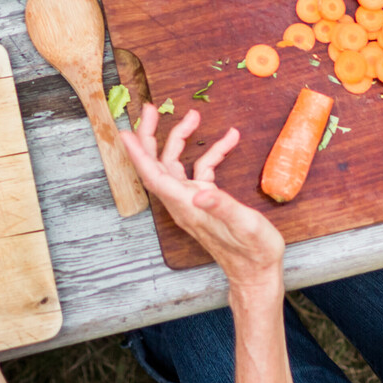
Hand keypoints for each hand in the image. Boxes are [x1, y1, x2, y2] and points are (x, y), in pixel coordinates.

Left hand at [119, 106, 282, 288]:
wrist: (257, 272)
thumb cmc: (253, 252)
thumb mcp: (245, 225)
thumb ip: (222, 206)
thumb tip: (202, 192)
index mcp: (188, 206)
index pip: (154, 176)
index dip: (138, 154)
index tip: (125, 132)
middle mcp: (185, 203)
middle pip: (157, 165)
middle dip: (151, 136)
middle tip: (151, 110)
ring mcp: (194, 201)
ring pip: (177, 165)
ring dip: (181, 139)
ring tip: (194, 116)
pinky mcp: (206, 201)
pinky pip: (202, 171)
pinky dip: (214, 153)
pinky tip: (230, 139)